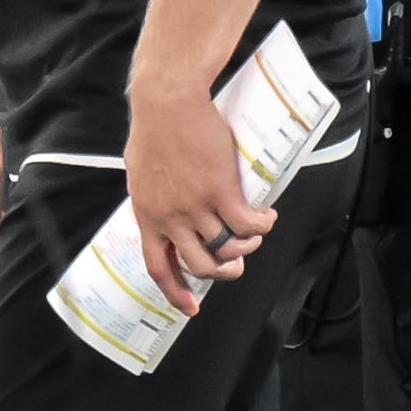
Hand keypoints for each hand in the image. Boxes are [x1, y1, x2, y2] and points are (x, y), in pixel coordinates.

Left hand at [125, 81, 271, 311]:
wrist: (168, 104)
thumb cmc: (154, 131)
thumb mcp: (142, 175)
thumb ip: (154, 199)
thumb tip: (165, 209)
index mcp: (147, 215)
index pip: (158, 266)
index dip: (175, 291)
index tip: (190, 307)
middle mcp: (170, 218)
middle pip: (200, 264)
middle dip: (223, 271)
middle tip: (236, 265)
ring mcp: (196, 206)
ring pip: (228, 247)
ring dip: (247, 246)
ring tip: (255, 232)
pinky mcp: (222, 191)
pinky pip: (248, 224)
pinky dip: (262, 225)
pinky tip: (268, 215)